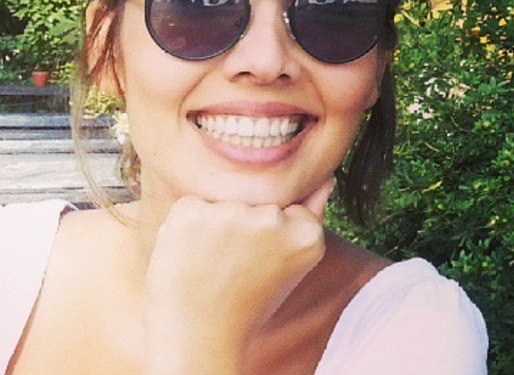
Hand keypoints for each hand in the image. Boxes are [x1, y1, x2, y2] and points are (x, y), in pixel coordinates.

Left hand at [143, 188, 328, 373]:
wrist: (200, 335)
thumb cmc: (248, 300)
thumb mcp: (290, 265)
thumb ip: (311, 217)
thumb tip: (327, 178)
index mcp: (306, 234)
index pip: (286, 207)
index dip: (266, 237)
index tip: (260, 264)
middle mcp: (271, 219)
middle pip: (254, 202)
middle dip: (242, 226)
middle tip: (234, 268)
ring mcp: (229, 213)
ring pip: (223, 201)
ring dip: (214, 224)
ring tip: (212, 264)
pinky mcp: (191, 212)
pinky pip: (191, 205)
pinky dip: (187, 226)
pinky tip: (190, 255)